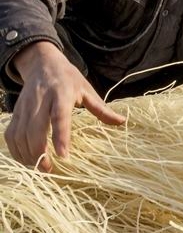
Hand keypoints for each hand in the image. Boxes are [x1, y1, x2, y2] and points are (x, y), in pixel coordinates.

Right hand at [4, 41, 125, 170]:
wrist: (42, 63)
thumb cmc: (68, 79)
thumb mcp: (87, 90)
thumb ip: (102, 109)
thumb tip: (122, 121)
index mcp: (61, 93)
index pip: (59, 117)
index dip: (60, 137)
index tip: (64, 156)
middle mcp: (40, 100)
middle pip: (35, 129)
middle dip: (40, 152)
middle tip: (49, 170)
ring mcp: (25, 106)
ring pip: (20, 134)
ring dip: (27, 154)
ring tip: (40, 168)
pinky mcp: (16, 111)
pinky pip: (11, 134)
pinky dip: (16, 150)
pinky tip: (26, 160)